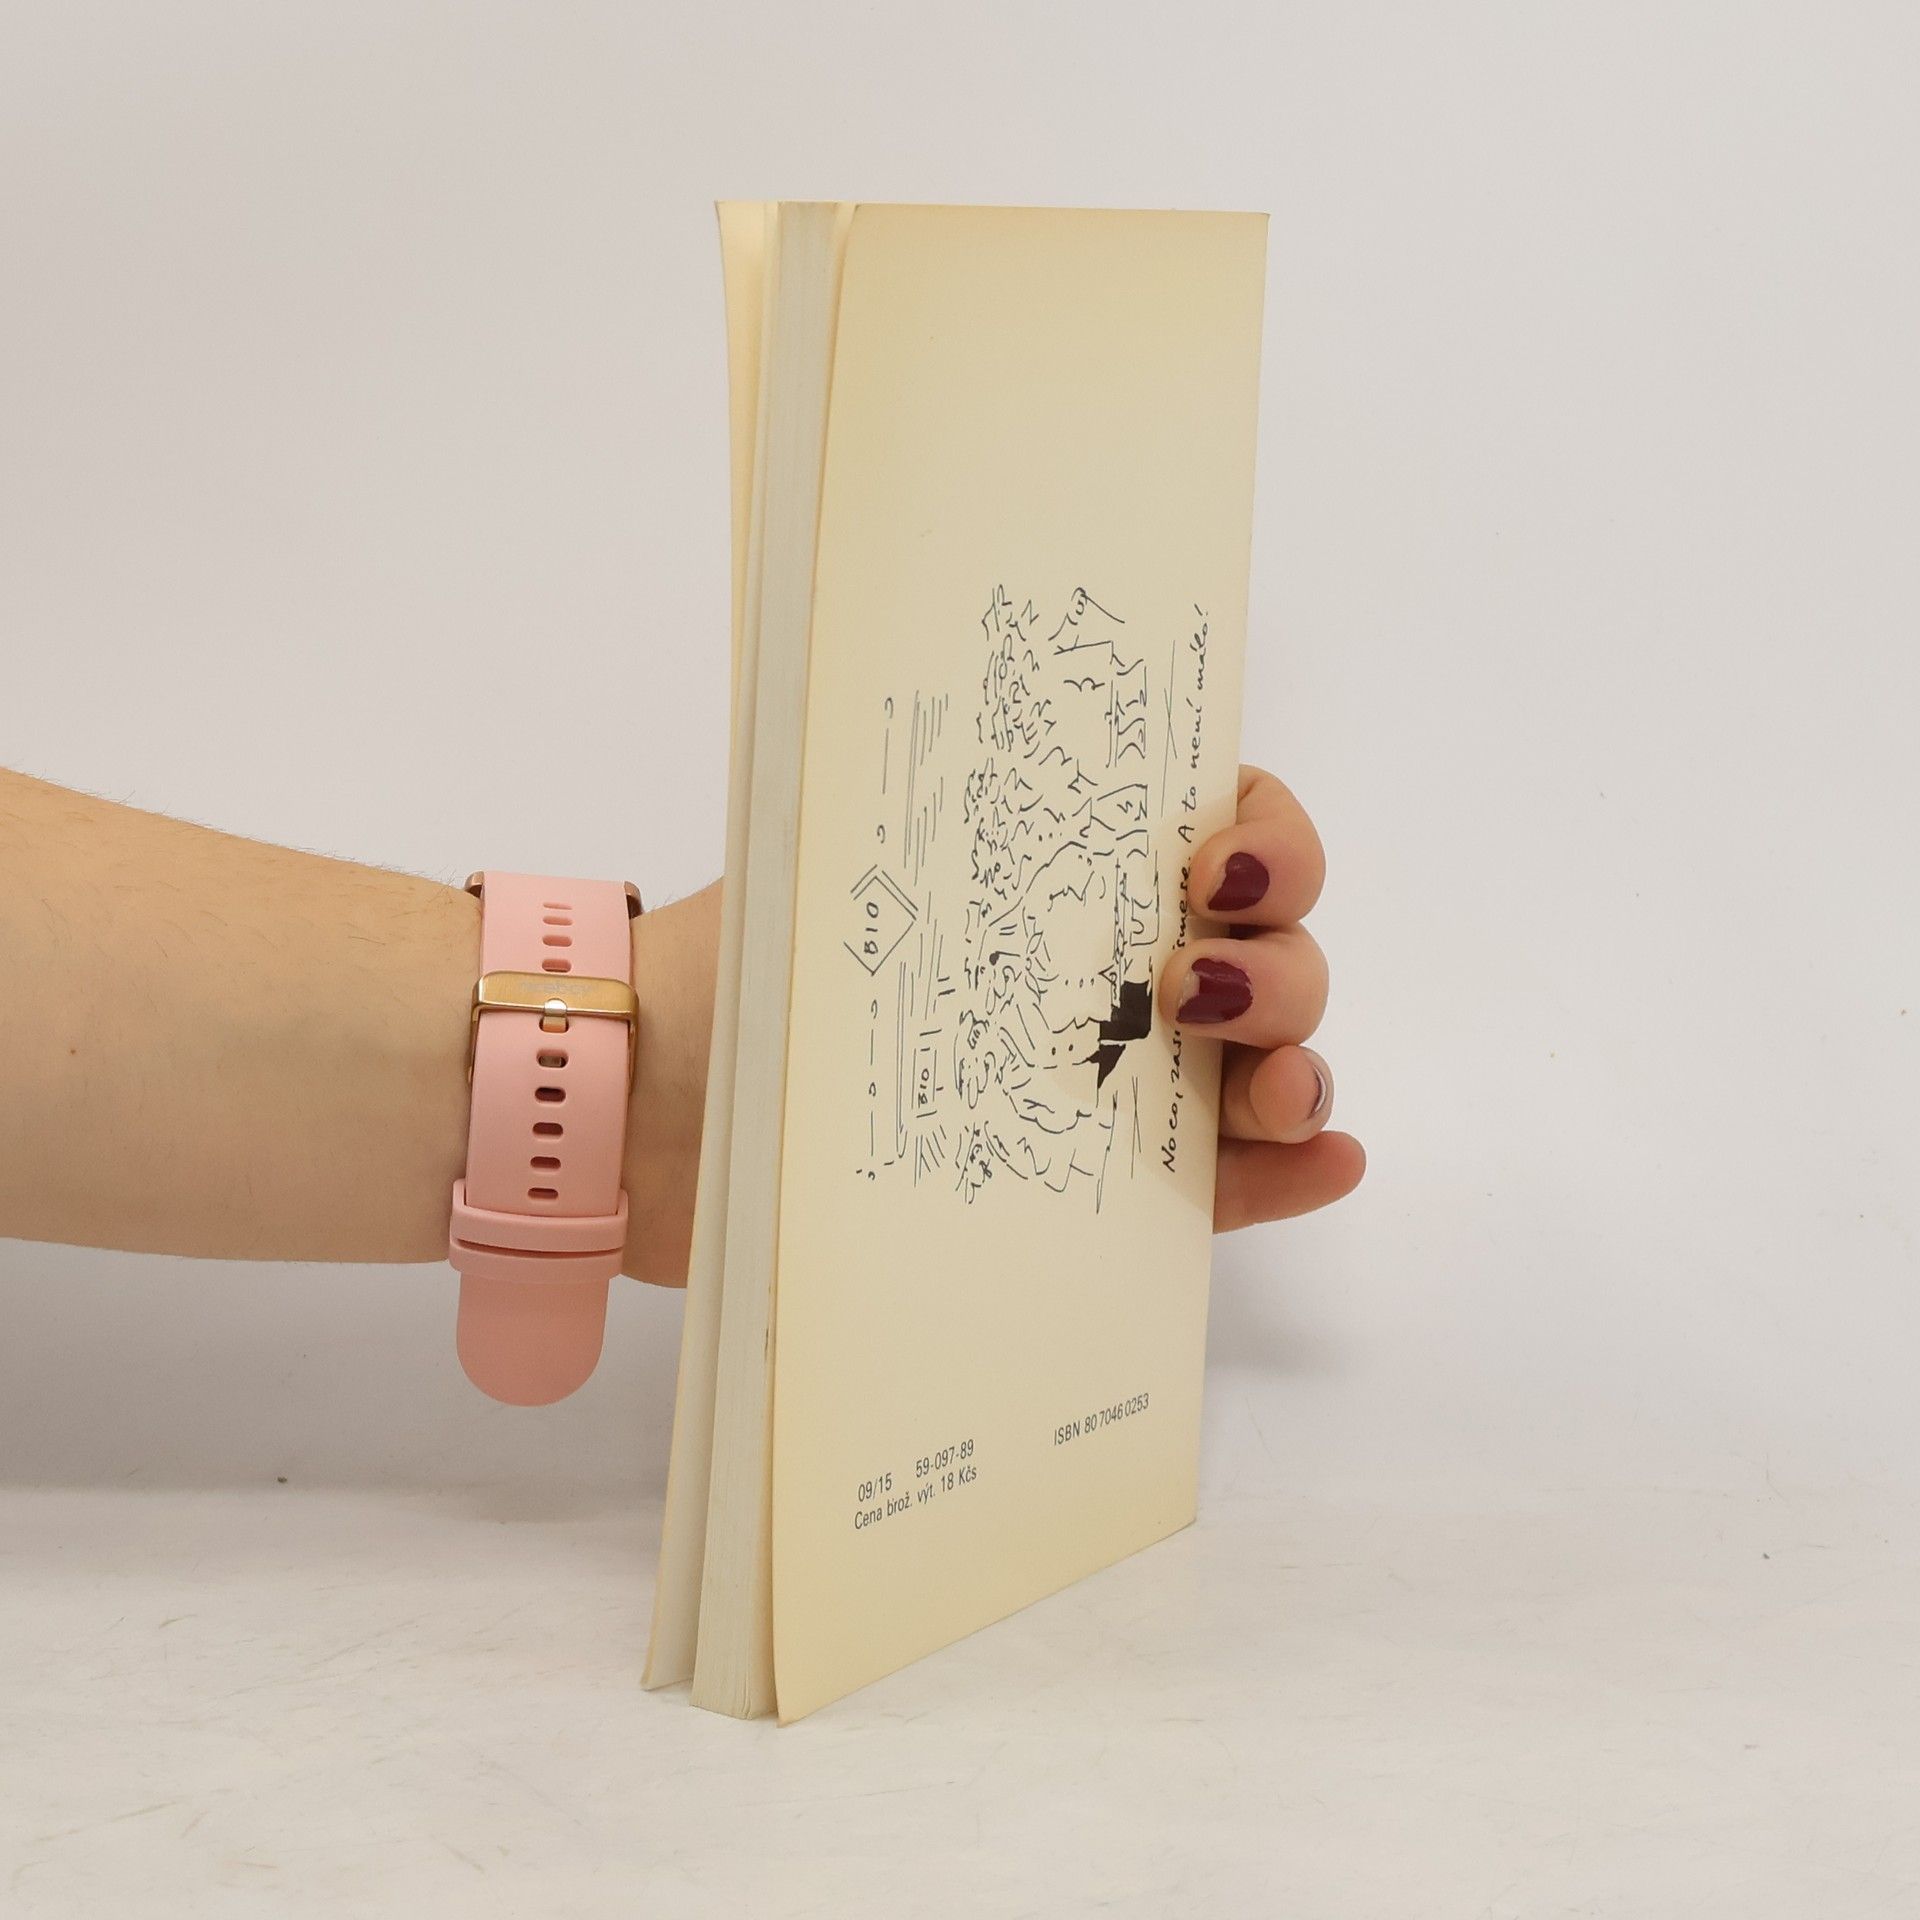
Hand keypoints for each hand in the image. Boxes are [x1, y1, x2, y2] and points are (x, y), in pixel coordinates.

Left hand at [621, 762, 1362, 1282]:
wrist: (644, 1119)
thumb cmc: (738, 969)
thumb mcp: (837, 854)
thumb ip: (936, 807)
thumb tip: (951, 706)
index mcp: (1054, 868)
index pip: (1216, 821)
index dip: (1265, 839)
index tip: (1213, 875)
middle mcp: (1098, 962)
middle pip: (1264, 944)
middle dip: (1279, 962)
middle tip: (1193, 991)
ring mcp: (1099, 1078)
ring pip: (1258, 1058)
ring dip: (1299, 1061)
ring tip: (1268, 1090)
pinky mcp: (1084, 1189)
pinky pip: (1210, 1182)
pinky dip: (1280, 1170)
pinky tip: (1325, 1157)